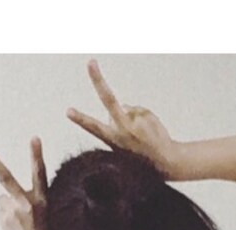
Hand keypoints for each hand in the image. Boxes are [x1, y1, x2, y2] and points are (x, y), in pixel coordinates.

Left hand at [0, 137, 55, 229]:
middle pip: (6, 177)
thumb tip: (3, 195)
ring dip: (9, 208)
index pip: (40, 174)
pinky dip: (6, 218)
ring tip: (21, 224)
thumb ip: (31, 200)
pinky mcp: (3, 218)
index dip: (36, 156)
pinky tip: (15, 229)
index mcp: (43, 201)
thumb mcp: (47, 215)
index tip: (34, 138)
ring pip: (3, 199)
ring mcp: (13, 211)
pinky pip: (1, 211)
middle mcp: (28, 203)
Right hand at [66, 58, 180, 177]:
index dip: (81, 118)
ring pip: (127, 109)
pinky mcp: (145, 117)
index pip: (94, 127)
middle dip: (98, 80)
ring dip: (133, 119)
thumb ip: (119, 123)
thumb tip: (123, 107)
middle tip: (91, 61)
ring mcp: (135, 123)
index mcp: (113, 141)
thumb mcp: (124, 144)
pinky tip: (151, 132)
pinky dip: (145, 118)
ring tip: (144, 136)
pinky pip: (140, 111)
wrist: (167, 163)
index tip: (68, 111)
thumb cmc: (142, 154)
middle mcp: (122, 131)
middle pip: (108, 100)